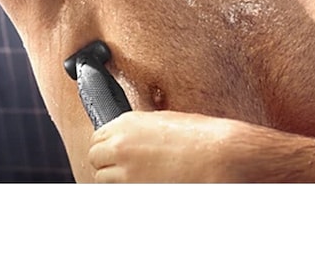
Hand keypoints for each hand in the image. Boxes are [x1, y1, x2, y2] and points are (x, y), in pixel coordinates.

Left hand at [87, 110, 238, 182]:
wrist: (220, 157)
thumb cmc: (201, 137)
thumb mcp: (165, 121)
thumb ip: (138, 129)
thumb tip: (128, 138)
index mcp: (126, 124)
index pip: (96, 138)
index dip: (108, 146)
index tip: (117, 151)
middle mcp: (120, 147)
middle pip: (94, 159)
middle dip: (108, 162)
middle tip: (127, 166)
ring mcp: (125, 173)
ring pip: (103, 179)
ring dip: (117, 179)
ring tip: (141, 176)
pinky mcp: (134, 193)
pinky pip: (119, 193)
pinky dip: (128, 190)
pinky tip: (147, 184)